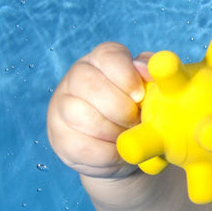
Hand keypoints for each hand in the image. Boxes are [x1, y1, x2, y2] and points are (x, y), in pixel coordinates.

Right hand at [45, 41, 151, 178]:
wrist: (126, 151)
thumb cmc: (141, 113)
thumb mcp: (152, 93)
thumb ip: (152, 77)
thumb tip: (148, 69)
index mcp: (102, 61)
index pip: (108, 55)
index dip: (125, 75)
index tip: (140, 95)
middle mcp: (76, 78)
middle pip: (87, 82)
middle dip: (119, 107)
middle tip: (136, 122)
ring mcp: (62, 107)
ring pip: (79, 114)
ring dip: (113, 132)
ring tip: (129, 138)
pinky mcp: (59, 137)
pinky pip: (80, 146)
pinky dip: (106, 154)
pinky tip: (119, 153)